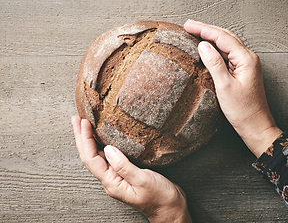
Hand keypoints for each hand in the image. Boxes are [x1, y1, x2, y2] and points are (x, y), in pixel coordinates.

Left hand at [72, 116, 191, 222]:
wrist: (171, 208)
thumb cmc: (160, 197)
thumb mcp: (143, 180)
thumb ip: (124, 166)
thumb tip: (108, 149)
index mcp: (112, 183)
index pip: (91, 158)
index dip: (86, 139)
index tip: (84, 122)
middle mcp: (111, 179)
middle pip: (89, 156)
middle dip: (81, 137)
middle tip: (76, 119)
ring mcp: (117, 176)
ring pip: (96, 156)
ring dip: (88, 140)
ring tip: (83, 125)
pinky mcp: (125, 172)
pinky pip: (108, 157)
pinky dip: (101, 144)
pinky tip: (102, 138)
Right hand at [184, 20, 281, 156]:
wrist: (256, 126)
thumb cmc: (243, 111)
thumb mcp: (224, 87)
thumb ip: (214, 64)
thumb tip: (203, 45)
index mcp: (246, 59)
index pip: (222, 37)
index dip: (204, 29)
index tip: (188, 25)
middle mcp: (248, 58)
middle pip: (225, 37)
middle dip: (207, 30)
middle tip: (189, 26)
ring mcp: (246, 65)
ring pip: (227, 44)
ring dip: (211, 37)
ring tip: (195, 33)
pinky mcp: (243, 72)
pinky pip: (228, 55)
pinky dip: (216, 49)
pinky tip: (207, 49)